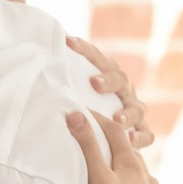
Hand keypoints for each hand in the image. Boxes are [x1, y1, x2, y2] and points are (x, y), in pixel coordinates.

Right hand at [66, 109, 168, 183]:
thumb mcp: (97, 178)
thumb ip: (87, 147)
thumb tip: (76, 115)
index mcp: (132, 166)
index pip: (115, 134)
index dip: (100, 121)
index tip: (86, 114)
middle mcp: (148, 180)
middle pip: (133, 158)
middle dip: (120, 149)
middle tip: (107, 146)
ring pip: (147, 182)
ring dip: (137, 177)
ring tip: (126, 180)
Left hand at [67, 34, 154, 148]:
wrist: (112, 131)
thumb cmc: (86, 107)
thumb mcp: (76, 92)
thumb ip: (63, 79)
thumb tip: (35, 58)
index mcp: (108, 75)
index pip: (97, 58)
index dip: (84, 49)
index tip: (68, 43)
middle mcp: (124, 90)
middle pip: (120, 80)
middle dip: (108, 81)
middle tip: (94, 83)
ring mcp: (135, 110)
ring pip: (136, 108)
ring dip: (127, 113)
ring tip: (117, 119)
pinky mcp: (142, 130)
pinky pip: (147, 134)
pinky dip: (140, 137)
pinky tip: (131, 141)